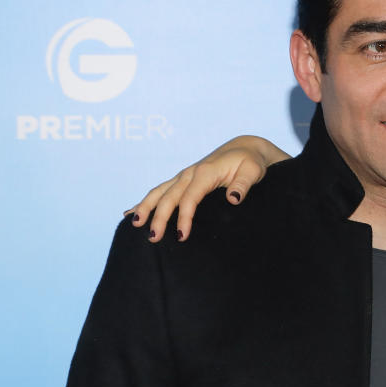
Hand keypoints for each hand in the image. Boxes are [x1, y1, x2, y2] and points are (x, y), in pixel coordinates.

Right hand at [126, 136, 287, 241]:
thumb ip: (243, 184)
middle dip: (159, 218)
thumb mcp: (253, 171)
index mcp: (205, 172)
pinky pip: (161, 191)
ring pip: (159, 192)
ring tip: (134, 225)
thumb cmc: (251, 162)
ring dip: (145, 208)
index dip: (184, 217)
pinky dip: (146, 202)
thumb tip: (233, 198)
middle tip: (153, 239)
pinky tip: (132, 213)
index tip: (182, 236)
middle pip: (169, 197)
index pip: (190, 198)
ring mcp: (184, 176)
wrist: (245, 148)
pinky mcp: (183, 179)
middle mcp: (190, 173)